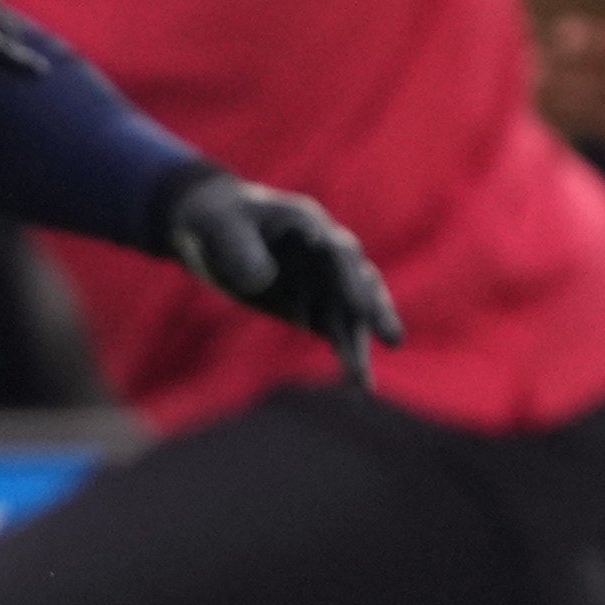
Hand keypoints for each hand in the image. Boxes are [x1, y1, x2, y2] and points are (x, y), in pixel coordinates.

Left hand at [165, 172, 400, 382]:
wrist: (212, 230)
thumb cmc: (217, 219)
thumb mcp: (218, 226)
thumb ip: (239, 249)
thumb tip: (263, 281)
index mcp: (308, 223)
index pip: (339, 252)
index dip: (350, 278)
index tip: (360, 305)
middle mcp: (325, 254)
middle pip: (360, 283)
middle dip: (375, 311)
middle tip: (391, 338)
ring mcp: (320, 281)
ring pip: (350, 315)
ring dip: (358, 347)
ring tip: (364, 385)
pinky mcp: (310, 305)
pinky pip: (333, 330)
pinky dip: (344, 352)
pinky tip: (353, 380)